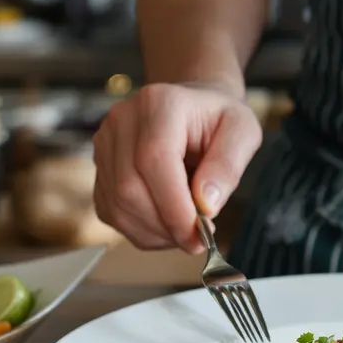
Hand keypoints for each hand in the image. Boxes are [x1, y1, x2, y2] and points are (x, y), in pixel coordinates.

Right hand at [93, 83, 261, 252]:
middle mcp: (123, 121)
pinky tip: (165, 224)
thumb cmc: (218, 118)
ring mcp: (106, 145)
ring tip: (184, 229)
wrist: (194, 107)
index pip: (153, 160)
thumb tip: (206, 205)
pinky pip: (111, 211)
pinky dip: (140, 230)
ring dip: (154, 232)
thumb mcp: (243, 133)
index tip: (199, 234)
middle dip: (165, 226)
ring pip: (117, 206)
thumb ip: (227, 167)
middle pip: (129, 188)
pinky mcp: (100, 168)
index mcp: (160, 104)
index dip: (173, 206)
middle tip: (197, 238)